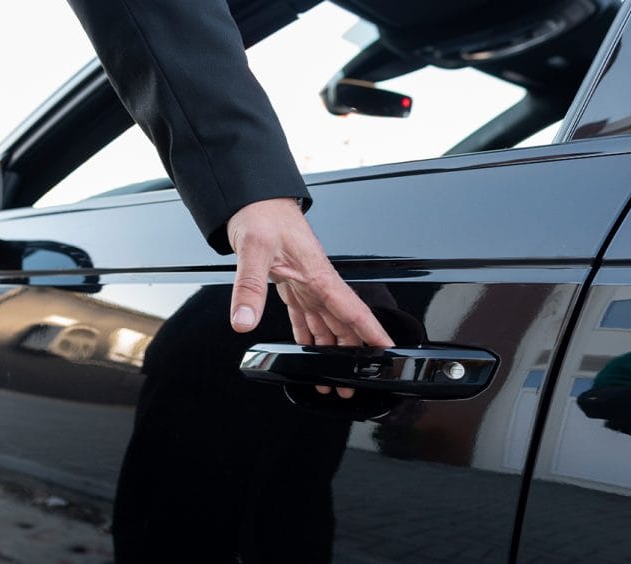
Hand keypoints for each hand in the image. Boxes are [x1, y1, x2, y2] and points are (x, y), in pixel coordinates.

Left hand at [227, 198, 394, 398]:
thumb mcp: (253, 249)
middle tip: (352, 383)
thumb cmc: (261, 214)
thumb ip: (250, 287)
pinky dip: (308, 334)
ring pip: (326, 322)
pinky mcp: (291, 282)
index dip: (371, 332)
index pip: (351, 309)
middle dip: (350, 354)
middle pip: (342, 324)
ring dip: (330, 350)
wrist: (252, 198)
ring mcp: (305, 282)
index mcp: (318, 274)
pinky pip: (305, 314)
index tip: (387, 351)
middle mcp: (316, 281)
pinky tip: (308, 349)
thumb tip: (243, 321)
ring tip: (331, 376)